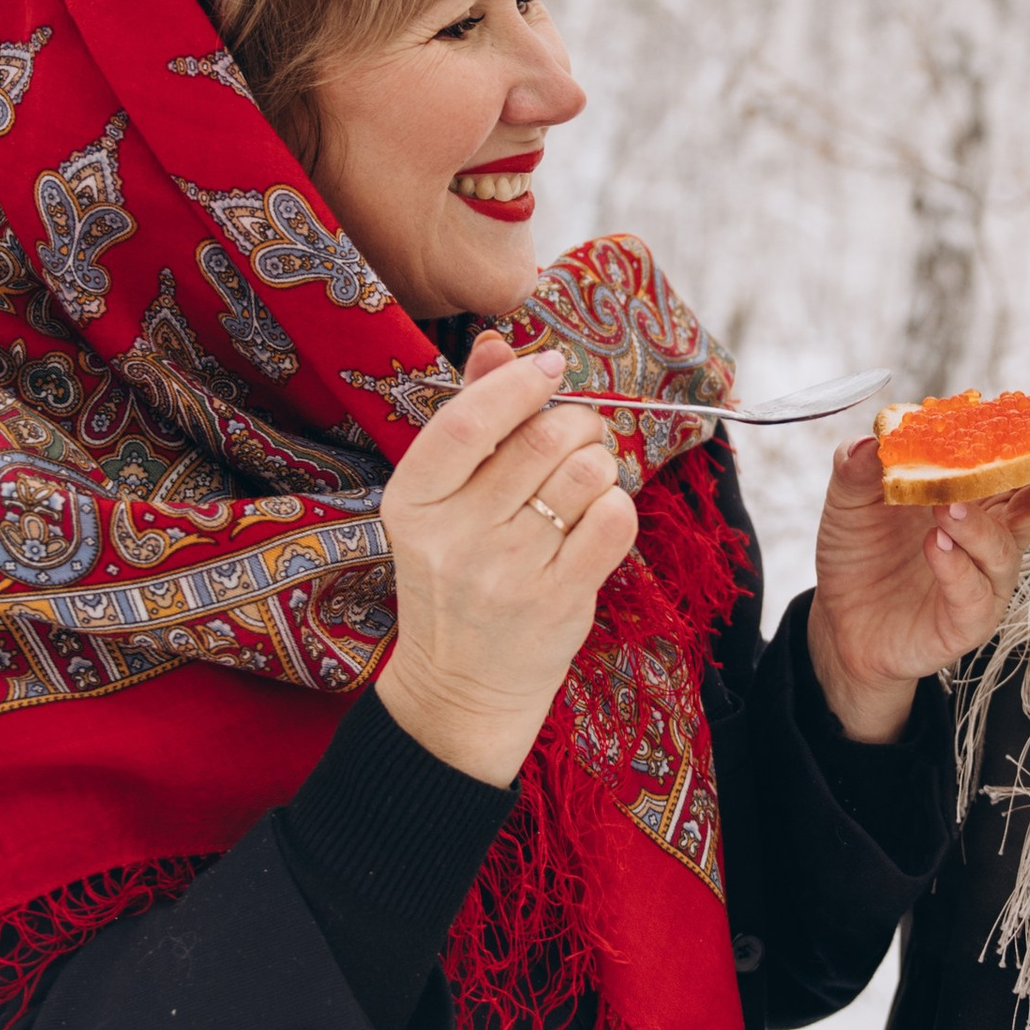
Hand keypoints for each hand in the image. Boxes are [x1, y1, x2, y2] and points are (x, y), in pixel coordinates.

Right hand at [375, 333, 638, 784]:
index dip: (518, 384)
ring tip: (583, 482)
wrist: (459, 685)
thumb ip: (469, 418)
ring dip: (599, 463)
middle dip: (575, 423)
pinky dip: (616, 505)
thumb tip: (497, 344)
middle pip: (543, 439)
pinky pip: (613, 520)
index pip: (469, 422)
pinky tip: (595, 518)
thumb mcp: (439, 501)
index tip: (549, 367)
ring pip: (586, 473)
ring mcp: (508, 571)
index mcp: (414, 501)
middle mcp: (456, 536)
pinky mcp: (558, 599)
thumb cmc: (455, 577)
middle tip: (578, 435)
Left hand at [804, 436, 1029, 744]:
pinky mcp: (966, 618)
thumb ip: (858, 468)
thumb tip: (867, 441)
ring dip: (979, 524)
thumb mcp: (851, 501)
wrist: (841, 621)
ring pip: (1001, 547)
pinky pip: (971, 592)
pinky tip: (935, 546)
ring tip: (948, 508)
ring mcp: (984, 578)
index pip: (1023, 461)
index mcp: (979, 494)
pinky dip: (955, 567)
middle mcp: (994, 534)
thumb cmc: (862, 552)